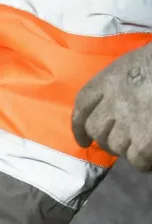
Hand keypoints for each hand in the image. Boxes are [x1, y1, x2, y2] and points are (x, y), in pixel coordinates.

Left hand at [72, 44, 151, 171]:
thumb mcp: (142, 61)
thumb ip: (126, 82)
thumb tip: (116, 111)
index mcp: (112, 76)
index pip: (84, 102)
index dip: (79, 124)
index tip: (83, 139)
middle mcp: (114, 98)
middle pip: (96, 128)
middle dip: (106, 140)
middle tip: (123, 142)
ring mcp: (129, 119)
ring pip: (115, 145)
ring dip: (127, 149)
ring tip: (142, 145)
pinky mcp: (146, 137)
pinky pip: (137, 157)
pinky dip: (144, 162)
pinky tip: (150, 161)